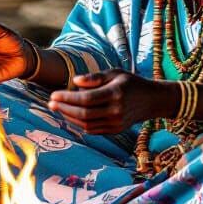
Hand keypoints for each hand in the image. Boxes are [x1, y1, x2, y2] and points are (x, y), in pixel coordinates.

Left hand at [47, 70, 170, 134]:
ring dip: (69, 117)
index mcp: (115, 94)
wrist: (152, 100)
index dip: (67, 98)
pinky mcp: (115, 130)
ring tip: (58, 108)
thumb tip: (75, 81)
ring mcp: (116, 123)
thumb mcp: (114, 73)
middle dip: (64, 108)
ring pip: (86, 124)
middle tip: (51, 102)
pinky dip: (79, 123)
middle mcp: (116, 111)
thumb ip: (94, 77)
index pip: (86, 99)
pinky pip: (92, 129)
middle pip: (84, 114)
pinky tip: (70, 115)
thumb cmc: (130, 82)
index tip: (53, 94)